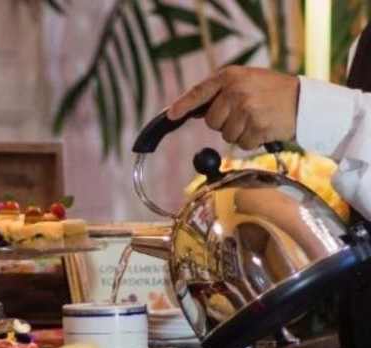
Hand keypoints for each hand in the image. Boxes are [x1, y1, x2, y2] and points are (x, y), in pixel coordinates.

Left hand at [167, 66, 298, 149]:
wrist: (305, 102)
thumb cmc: (271, 91)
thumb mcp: (245, 80)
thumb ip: (219, 92)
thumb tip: (190, 110)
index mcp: (230, 76)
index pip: (199, 92)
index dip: (183, 105)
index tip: (170, 115)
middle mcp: (236, 91)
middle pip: (211, 121)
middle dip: (224, 122)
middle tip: (244, 113)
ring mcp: (247, 109)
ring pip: (226, 135)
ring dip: (239, 132)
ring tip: (257, 119)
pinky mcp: (258, 127)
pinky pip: (242, 144)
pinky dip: (251, 141)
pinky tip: (263, 128)